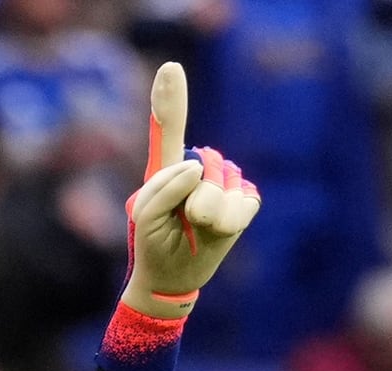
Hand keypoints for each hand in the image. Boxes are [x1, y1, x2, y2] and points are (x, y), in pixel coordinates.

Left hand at [120, 63, 259, 320]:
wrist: (173, 281)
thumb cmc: (154, 247)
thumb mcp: (147, 217)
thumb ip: (166, 186)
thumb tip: (197, 167)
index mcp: (169, 167)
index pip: (170, 129)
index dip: (171, 101)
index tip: (171, 68)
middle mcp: (199, 169)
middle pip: (205, 163)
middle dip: (192, 197)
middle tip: (182, 222)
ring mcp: (224, 184)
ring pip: (225, 183)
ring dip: (209, 213)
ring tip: (196, 229)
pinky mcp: (243, 203)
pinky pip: (244, 201)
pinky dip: (229, 220)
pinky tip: (216, 231)